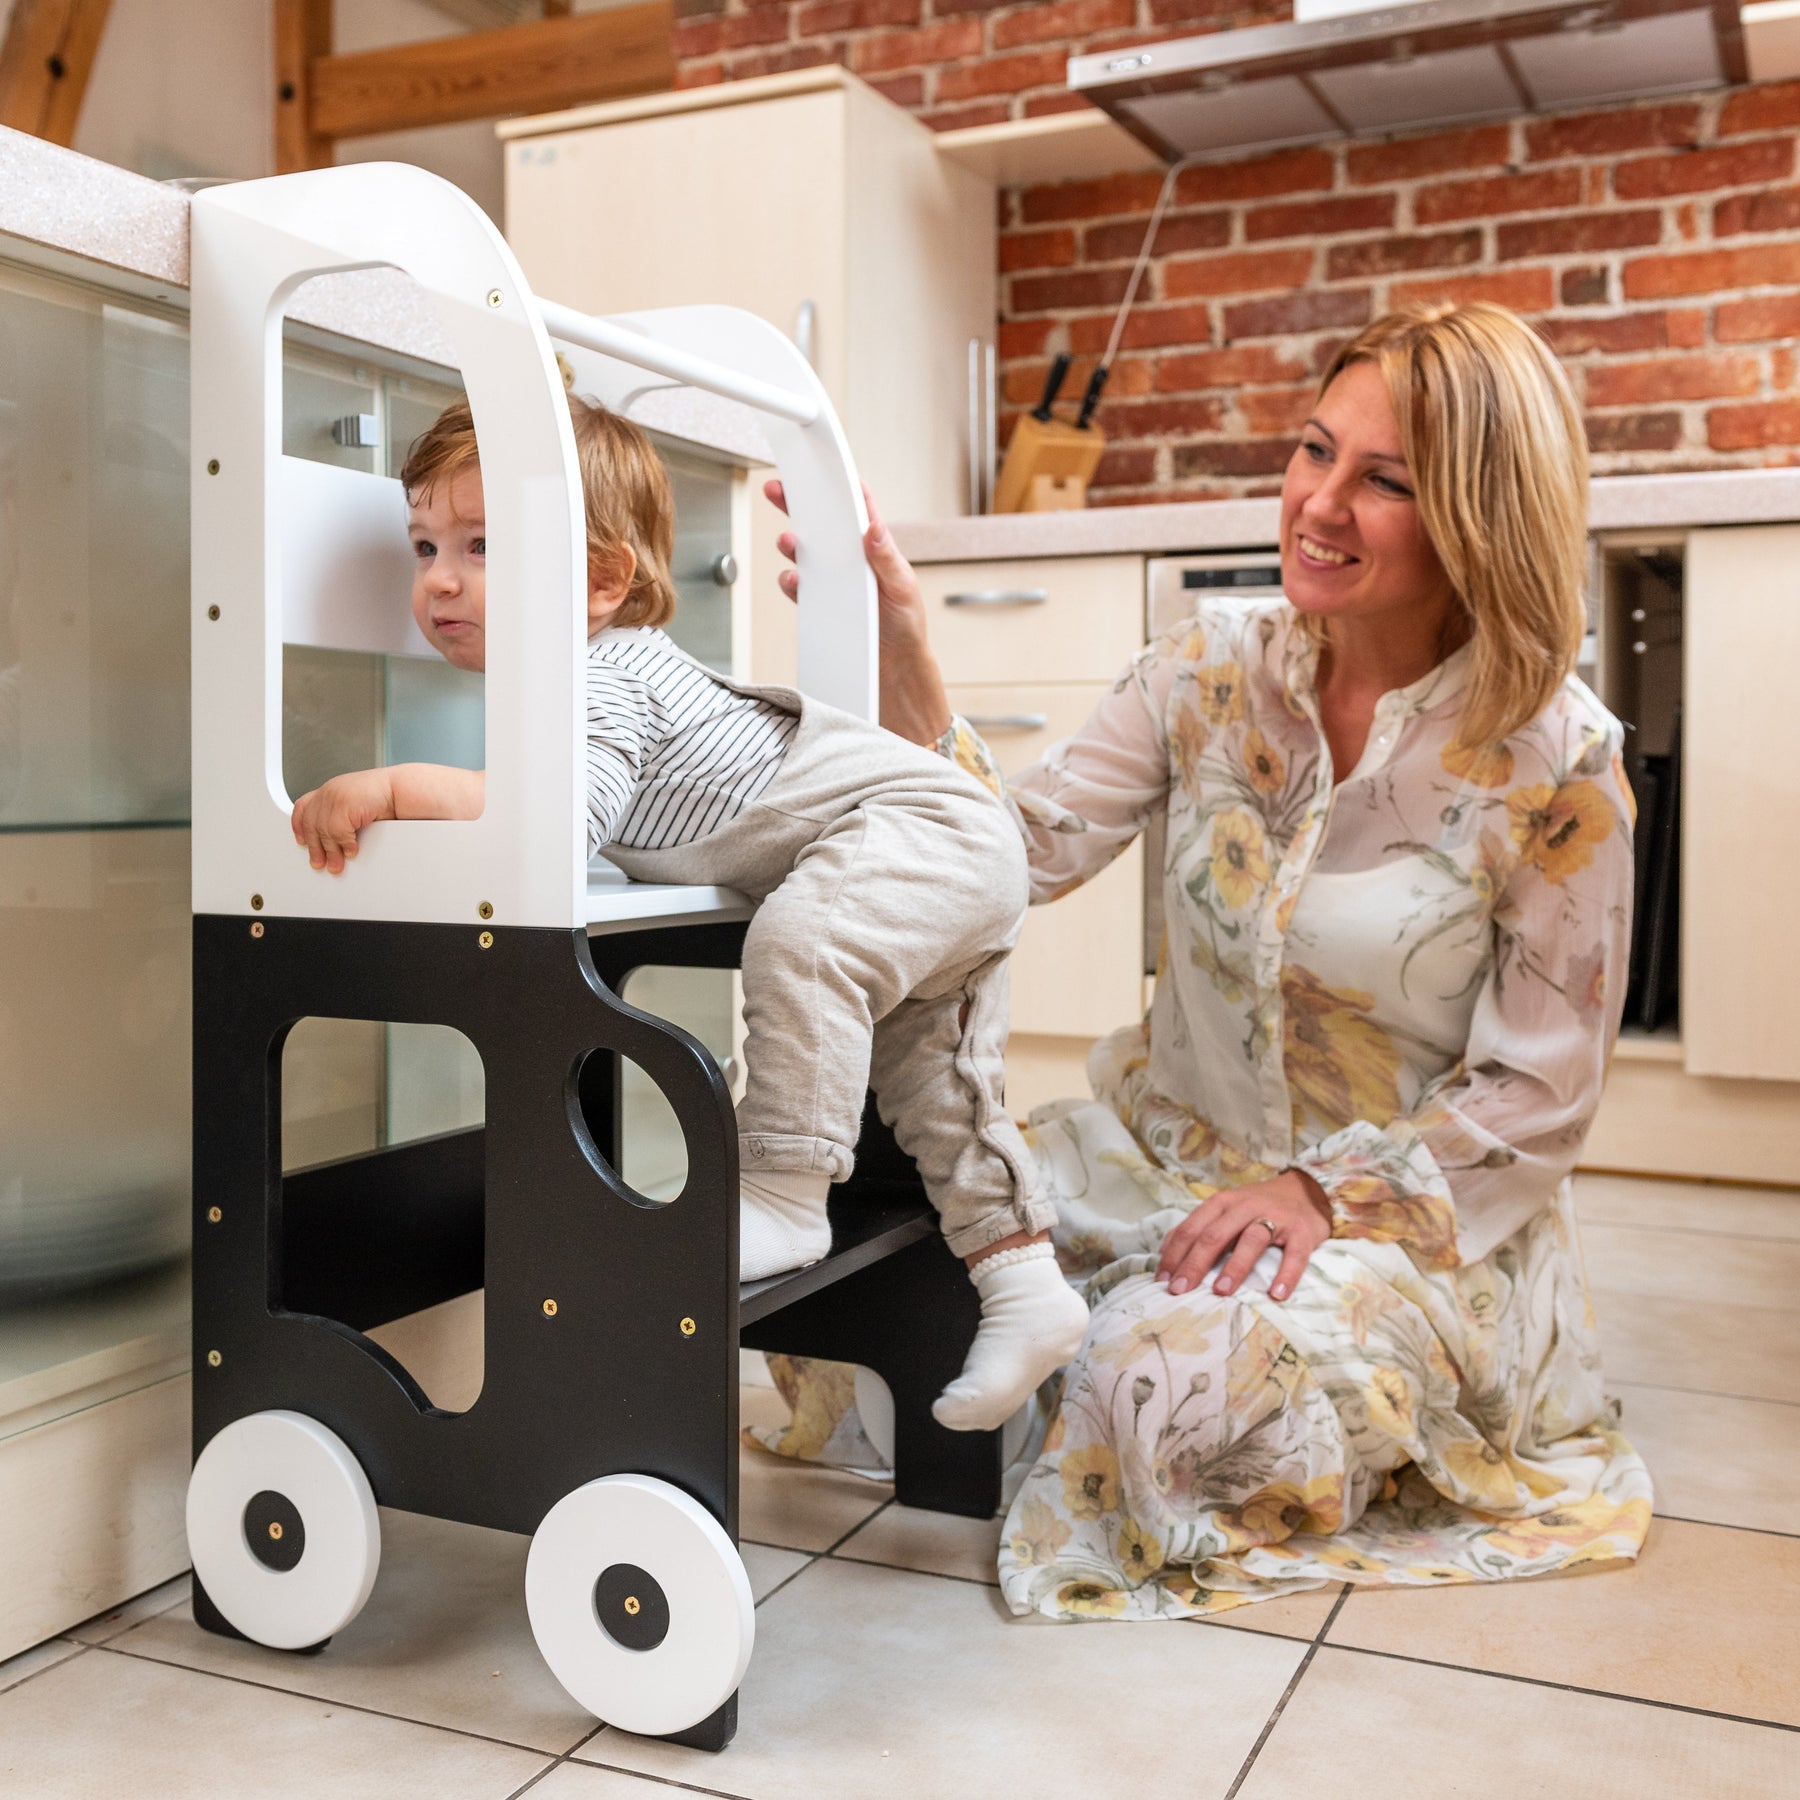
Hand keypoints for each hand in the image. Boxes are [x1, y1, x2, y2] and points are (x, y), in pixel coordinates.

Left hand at [291, 768, 396, 873]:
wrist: (400, 789)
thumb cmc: (384, 796)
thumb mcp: (355, 802)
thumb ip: (341, 813)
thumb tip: (332, 839)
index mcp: (330, 789)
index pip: (303, 807)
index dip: (299, 826)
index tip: (301, 841)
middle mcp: (330, 791)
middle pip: (311, 823)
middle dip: (315, 847)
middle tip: (319, 863)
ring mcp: (336, 796)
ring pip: (324, 831)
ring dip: (330, 852)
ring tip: (336, 864)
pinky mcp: (345, 804)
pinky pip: (338, 832)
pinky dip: (344, 845)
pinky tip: (351, 851)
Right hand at [764, 477, 951, 745]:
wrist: (894, 675)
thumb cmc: (907, 630)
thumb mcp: (903, 590)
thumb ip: (886, 559)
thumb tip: (872, 527)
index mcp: (878, 550)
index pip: (859, 508)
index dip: (843, 484)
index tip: (825, 463)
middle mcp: (855, 562)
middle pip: (825, 523)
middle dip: (802, 503)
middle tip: (779, 488)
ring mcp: (838, 583)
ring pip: (809, 553)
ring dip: (794, 544)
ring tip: (787, 540)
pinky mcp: (824, 605)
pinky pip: (801, 587)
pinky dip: (792, 582)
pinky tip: (791, 581)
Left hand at [1155, 1171, 1332, 1303]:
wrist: (1306, 1190)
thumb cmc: (1258, 1207)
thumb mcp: (1225, 1210)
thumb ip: (1199, 1227)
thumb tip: (1164, 1250)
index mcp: (1222, 1203)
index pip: (1192, 1228)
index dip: (1174, 1253)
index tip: (1162, 1279)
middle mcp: (1245, 1207)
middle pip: (1215, 1235)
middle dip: (1194, 1263)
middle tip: (1180, 1290)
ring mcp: (1275, 1218)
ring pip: (1251, 1240)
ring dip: (1234, 1267)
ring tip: (1220, 1292)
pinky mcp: (1301, 1232)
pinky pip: (1294, 1255)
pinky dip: (1286, 1275)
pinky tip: (1276, 1295)